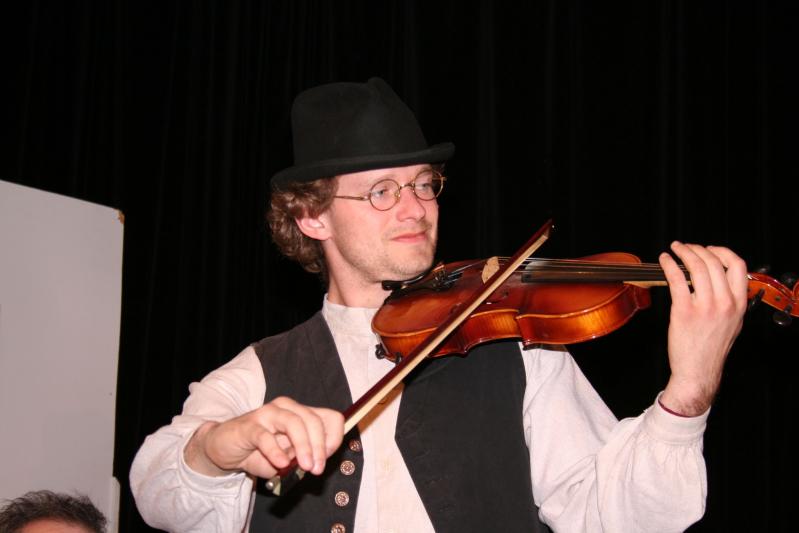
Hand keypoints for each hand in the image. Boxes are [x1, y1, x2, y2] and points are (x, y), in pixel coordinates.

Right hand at [184, 396, 343, 477]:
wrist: (224, 449)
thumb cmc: (258, 453)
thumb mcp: (287, 459)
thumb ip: (301, 458)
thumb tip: (315, 461)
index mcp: (301, 413)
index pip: (331, 418)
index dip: (334, 438)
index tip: (327, 459)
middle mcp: (287, 408)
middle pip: (313, 420)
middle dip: (320, 446)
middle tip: (317, 469)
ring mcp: (267, 414)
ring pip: (294, 422)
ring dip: (304, 446)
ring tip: (306, 466)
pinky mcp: (249, 426)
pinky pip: (265, 436)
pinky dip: (276, 451)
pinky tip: (280, 464)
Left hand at [659, 242, 747, 415]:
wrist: (698, 371)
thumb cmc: (710, 349)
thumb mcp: (732, 323)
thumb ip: (729, 301)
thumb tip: (718, 280)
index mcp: (738, 304)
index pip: (739, 266)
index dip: (723, 252)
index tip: (710, 249)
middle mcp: (725, 303)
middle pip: (715, 262)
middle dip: (698, 249)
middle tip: (686, 247)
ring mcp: (705, 306)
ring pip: (697, 267)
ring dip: (684, 252)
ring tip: (675, 249)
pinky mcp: (684, 311)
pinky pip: (677, 279)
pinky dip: (670, 264)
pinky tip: (665, 260)